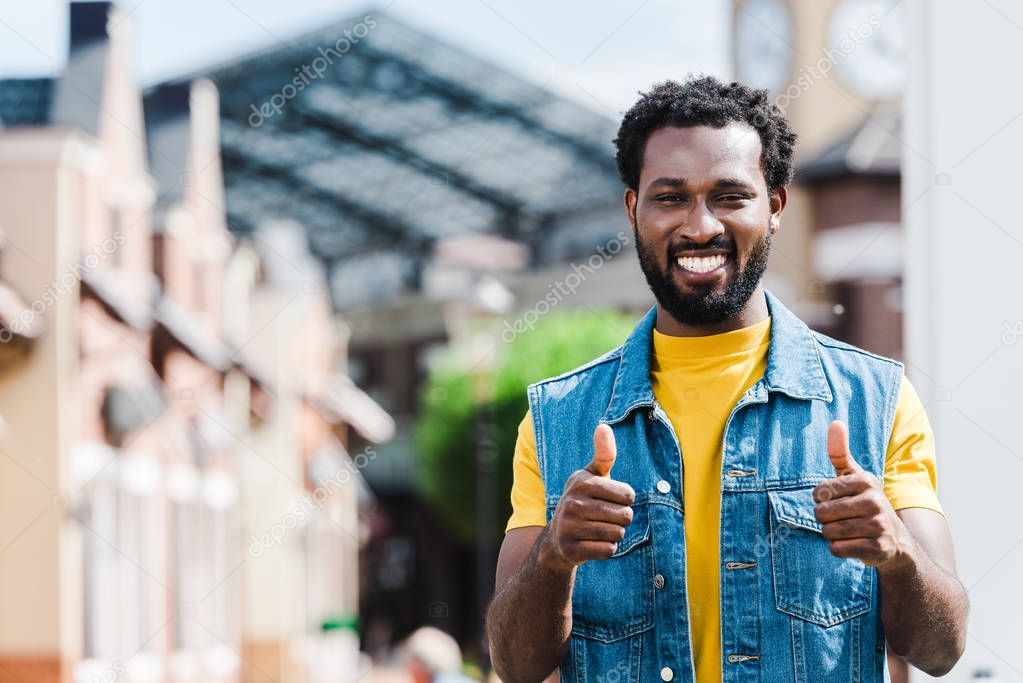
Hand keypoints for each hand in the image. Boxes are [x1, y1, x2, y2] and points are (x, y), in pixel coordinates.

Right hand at [545, 423, 635, 567]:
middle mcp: (572, 503)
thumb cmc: (583, 500)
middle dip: (622, 519)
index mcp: (581, 482)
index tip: (611, 499)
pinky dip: (606, 549)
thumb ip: (603, 453)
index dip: (626, 500)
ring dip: (615, 534)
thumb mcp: (592, 476)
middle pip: (625, 516)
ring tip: (599, 529)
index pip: (628, 495)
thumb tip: (603, 426)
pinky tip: (593, 543)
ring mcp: (569, 527)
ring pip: (617, 534)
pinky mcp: (571, 549)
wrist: (557, 537)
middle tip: (605, 517)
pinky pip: (608, 550)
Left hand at [813, 420, 914, 567]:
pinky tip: (854, 544)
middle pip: (821, 513)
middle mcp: (874, 501)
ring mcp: (878, 526)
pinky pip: (837, 549)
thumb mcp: (854, 477)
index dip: (821, 500)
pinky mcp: (877, 548)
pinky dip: (839, 549)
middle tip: (843, 519)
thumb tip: (835, 422)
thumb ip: (840, 452)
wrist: (897, 541)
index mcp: (866, 481)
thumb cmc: (866, 503)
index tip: (837, 501)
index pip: (818, 492)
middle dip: (825, 519)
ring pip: (828, 532)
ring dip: (832, 534)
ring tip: (849, 531)